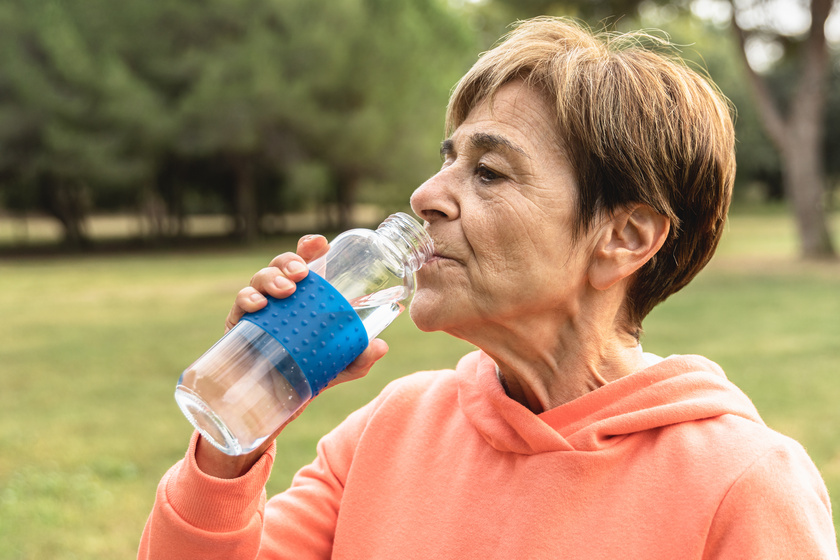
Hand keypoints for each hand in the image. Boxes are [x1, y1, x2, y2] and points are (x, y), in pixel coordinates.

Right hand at [195, 234, 388, 478]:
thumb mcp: (338, 366)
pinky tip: (257, 305)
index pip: (306, 263)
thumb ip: (359, 358)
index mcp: (304, 297)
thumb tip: (380, 346)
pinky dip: (246, 300)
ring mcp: (258, 311)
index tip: (320, 244)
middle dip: (289, 261)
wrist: (276, 408)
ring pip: (258, 280)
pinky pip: (238, 308)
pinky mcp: (238, 329)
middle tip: (302, 275)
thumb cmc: (309, 374)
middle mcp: (279, 298)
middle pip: (280, 266)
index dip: (310, 248)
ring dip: (270, 278)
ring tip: (286, 291)